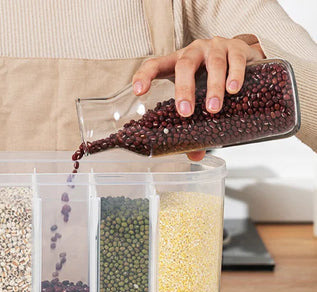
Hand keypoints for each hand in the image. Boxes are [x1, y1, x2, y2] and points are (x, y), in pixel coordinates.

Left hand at [132, 36, 264, 160]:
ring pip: (214, 64)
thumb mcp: (198, 96)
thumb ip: (194, 123)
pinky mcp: (238, 47)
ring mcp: (215, 47)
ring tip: (213, 108)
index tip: (139, 91)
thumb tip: (195, 155)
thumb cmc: (210, 77)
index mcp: (176, 63)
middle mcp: (194, 52)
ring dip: (213, 87)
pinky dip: (235, 75)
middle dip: (184, 90)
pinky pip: (236, 60)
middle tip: (185, 112)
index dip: (144, 76)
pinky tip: (233, 89)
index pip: (154, 65)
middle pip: (184, 66)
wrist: (242, 55)